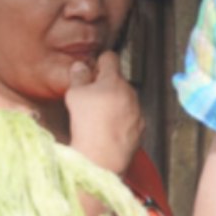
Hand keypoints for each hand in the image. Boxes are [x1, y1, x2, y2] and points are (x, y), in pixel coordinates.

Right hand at [64, 50, 143, 176]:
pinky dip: (122, 120)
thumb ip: (78, 77)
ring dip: (114, 103)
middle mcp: (130, 92)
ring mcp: (137, 110)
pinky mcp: (141, 128)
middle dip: (106, 85)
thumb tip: (80, 67)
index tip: (94, 69)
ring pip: (125, 99)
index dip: (100, 61)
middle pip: (118, 81)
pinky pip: (131, 117)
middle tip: (90, 97)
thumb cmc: (88, 125)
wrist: (102, 157)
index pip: (110, 58)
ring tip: (98, 117)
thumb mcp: (74, 95)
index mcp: (114, 80)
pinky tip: (108, 130)